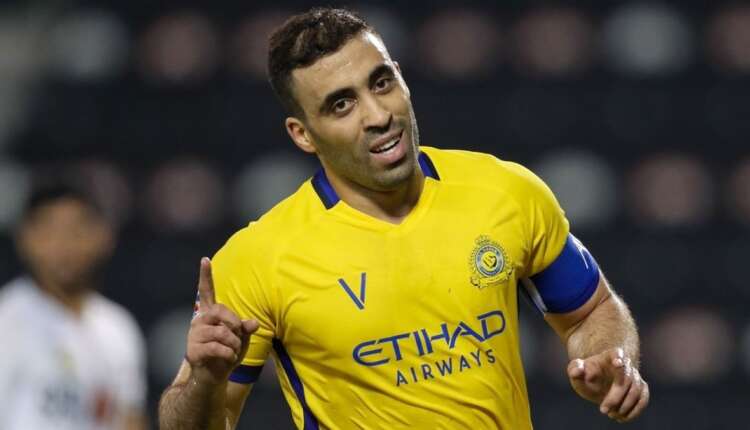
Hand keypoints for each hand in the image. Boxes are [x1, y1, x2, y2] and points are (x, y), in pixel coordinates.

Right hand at [186, 257, 258, 385]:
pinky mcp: (192, 350)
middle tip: (236, 338)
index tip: (205, 259)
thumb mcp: (241, 339)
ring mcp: (194, 335)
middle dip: (235, 326)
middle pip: (222, 312)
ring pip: (222, 332)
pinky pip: (219, 347)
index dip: (206, 276)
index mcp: (209, 314)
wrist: (213, 378)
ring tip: (231, 351)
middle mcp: (199, 320)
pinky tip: (226, 359)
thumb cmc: (227, 354)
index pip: (206, 292)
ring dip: (234, 344)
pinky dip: (229, 355)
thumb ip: (245, 328)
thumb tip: (253, 322)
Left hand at [567, 347, 649, 422]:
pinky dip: (635, 410)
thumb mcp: (576, 372)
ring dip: (625, 405)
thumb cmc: (585, 375)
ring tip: (611, 414)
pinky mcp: (640, 388)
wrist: (596, 384)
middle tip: (603, 410)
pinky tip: (622, 418)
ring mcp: (634, 376)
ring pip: (636, 389)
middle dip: (616, 396)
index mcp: (609, 356)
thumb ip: (574, 369)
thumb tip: (577, 370)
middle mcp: (625, 364)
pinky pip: (643, 399)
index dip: (618, 357)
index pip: (616, 353)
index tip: (617, 363)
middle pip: (626, 377)